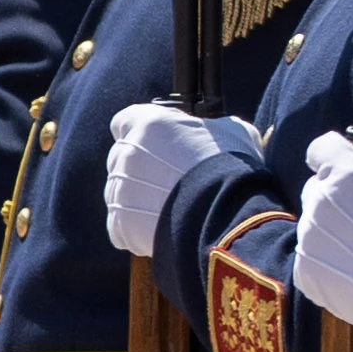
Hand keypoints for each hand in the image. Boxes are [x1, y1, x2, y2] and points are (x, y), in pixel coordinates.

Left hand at [98, 100, 231, 258]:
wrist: (227, 216)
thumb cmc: (232, 168)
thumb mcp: (233, 132)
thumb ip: (212, 128)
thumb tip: (218, 131)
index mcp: (147, 124)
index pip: (125, 122)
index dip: (139, 133)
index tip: (155, 144)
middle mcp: (125, 154)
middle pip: (122, 159)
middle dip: (142, 168)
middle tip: (171, 181)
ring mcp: (119, 190)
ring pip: (121, 193)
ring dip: (140, 199)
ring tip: (174, 208)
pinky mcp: (119, 224)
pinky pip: (121, 226)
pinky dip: (136, 230)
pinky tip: (164, 228)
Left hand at [289, 130, 352, 330]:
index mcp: (347, 172)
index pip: (322, 148)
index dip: (332, 157)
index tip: (342, 167)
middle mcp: (319, 200)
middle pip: (317, 190)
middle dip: (336, 199)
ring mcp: (307, 237)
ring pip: (313, 227)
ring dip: (333, 234)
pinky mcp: (303, 270)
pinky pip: (311, 259)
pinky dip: (328, 264)